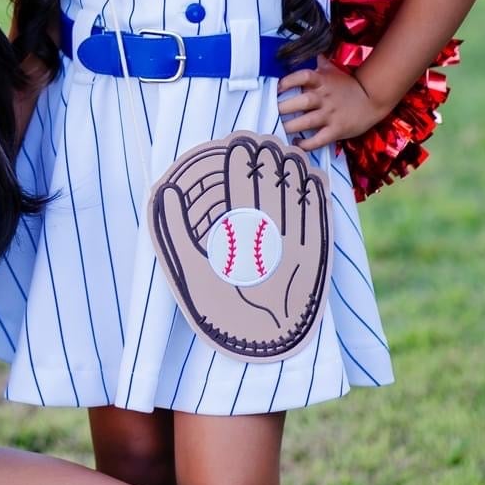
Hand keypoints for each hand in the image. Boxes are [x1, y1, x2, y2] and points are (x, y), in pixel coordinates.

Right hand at [148, 133, 330, 361]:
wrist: (262, 343)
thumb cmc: (220, 307)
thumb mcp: (188, 271)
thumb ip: (174, 229)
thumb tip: (166, 192)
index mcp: (237, 232)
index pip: (239, 183)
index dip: (240, 158)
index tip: (239, 143)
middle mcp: (269, 233)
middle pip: (270, 182)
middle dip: (266, 158)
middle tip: (264, 141)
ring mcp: (297, 243)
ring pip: (296, 195)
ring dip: (292, 169)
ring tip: (286, 152)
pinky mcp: (316, 257)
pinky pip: (318, 217)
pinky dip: (314, 194)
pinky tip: (312, 179)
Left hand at [277, 60, 383, 152]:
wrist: (373, 100)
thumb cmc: (348, 86)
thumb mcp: (334, 71)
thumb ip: (321, 63)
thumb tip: (313, 51)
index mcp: (322, 81)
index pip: (303, 77)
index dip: (288, 81)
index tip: (276, 87)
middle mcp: (324, 97)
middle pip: (302, 101)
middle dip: (284, 108)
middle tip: (270, 112)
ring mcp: (330, 115)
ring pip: (307, 122)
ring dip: (290, 126)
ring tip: (278, 128)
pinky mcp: (336, 130)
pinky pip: (318, 139)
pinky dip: (306, 144)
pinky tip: (296, 143)